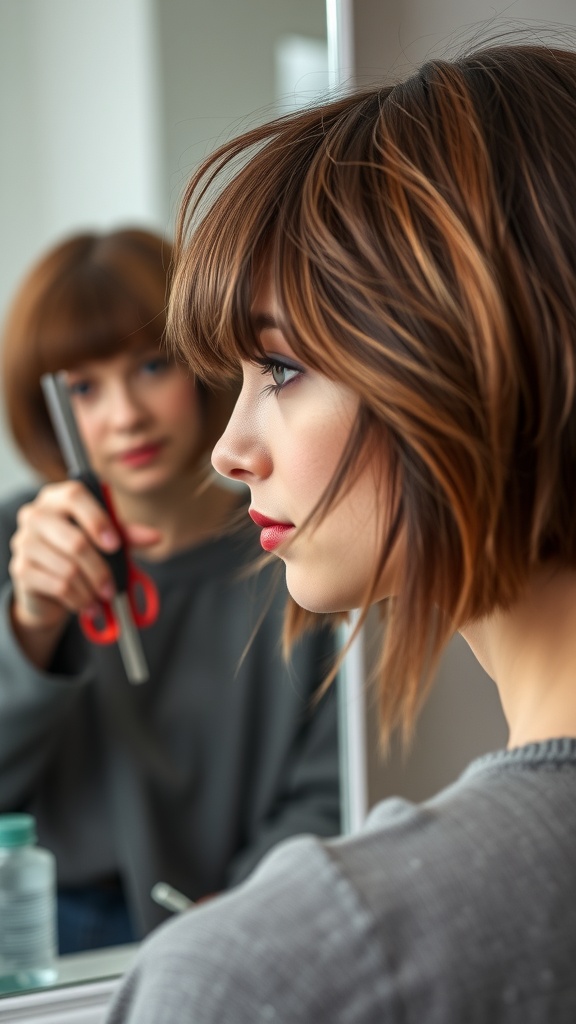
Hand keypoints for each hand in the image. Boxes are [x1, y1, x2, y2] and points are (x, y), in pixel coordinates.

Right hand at [9, 480, 158, 665]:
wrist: (48, 588)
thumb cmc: (79, 554)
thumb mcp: (105, 540)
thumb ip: (127, 535)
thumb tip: (155, 536)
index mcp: (57, 498)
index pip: (75, 496)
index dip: (98, 520)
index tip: (115, 545)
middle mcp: (36, 515)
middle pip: (75, 541)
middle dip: (100, 570)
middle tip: (112, 589)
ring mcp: (24, 541)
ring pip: (68, 569)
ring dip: (91, 589)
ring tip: (101, 598)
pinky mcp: (21, 569)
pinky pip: (58, 586)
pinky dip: (78, 600)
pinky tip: (87, 605)